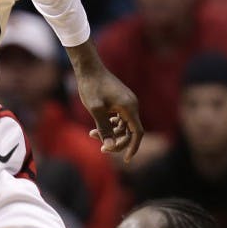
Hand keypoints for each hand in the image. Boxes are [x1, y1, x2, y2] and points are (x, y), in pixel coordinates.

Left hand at [69, 41, 142, 161]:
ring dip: (110, 134)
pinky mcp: (120, 102)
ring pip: (123, 127)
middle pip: (130, 132)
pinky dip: (109, 126)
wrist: (88, 68)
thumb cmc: (91, 87)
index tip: (126, 160)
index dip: (133, 148)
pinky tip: (95, 128)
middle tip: (100, 148)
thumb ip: (104, 129)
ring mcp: (126, 103)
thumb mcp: (95, 110)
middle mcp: (132, 105)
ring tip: (91, 134)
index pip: (138, 133)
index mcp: (129, 107)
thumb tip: (110, 147)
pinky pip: (119, 119)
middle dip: (116, 142)